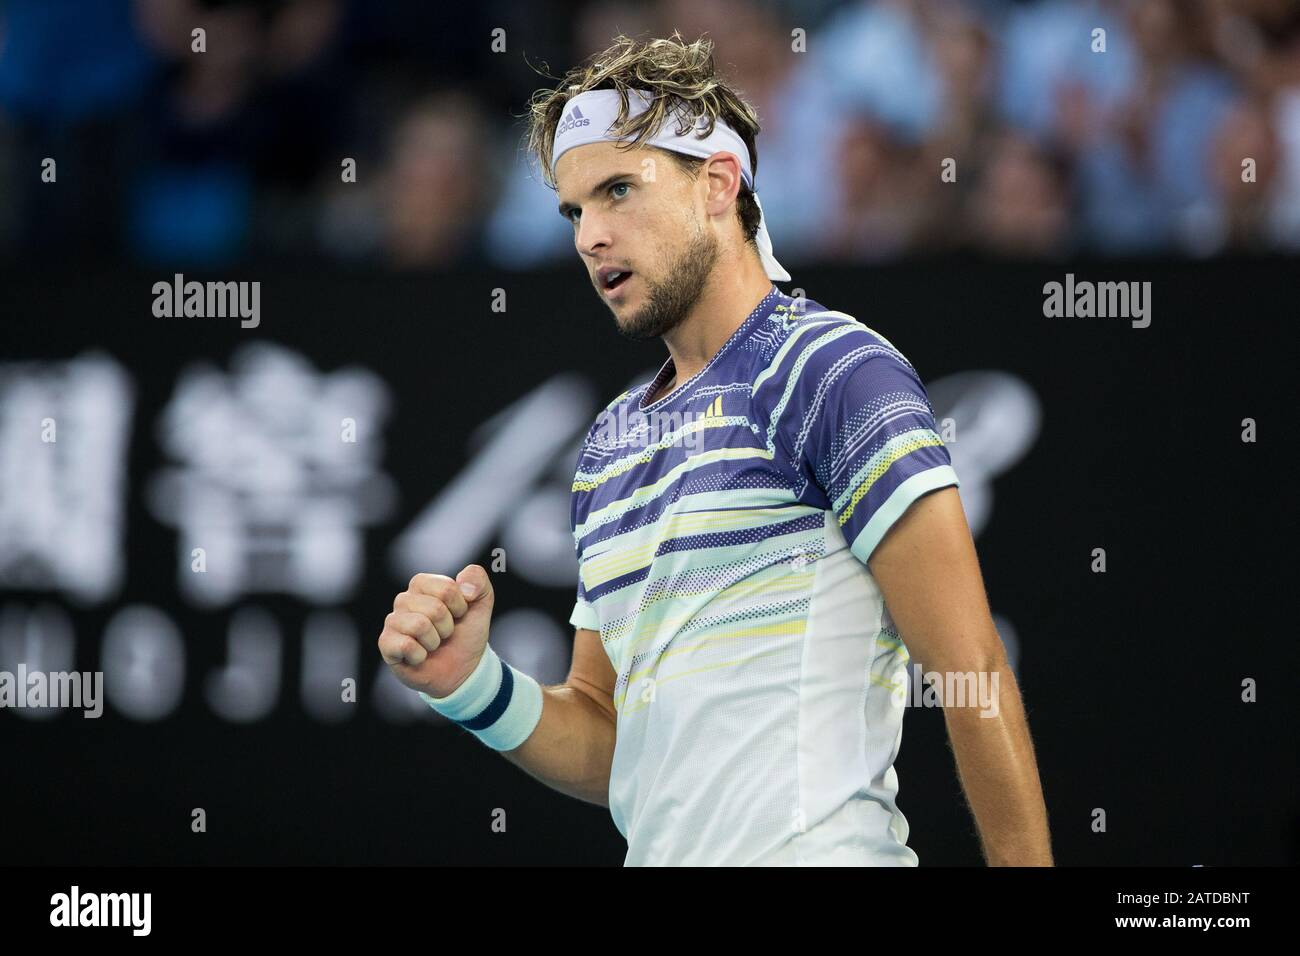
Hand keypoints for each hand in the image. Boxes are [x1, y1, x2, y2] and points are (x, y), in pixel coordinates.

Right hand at [377, 565, 494, 697]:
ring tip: (433, 644)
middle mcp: (403, 599)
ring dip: (435, 641)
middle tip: (445, 634)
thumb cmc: (466, 632)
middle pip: (435, 608)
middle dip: (448, 626)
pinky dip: (421, 656)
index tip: (459, 615)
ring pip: (420, 625)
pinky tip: (419, 656)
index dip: (460, 606)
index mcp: (423, 584)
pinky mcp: (386, 643)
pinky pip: (406, 645)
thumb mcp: (481, 602)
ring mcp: (392, 621)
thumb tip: (464, 586)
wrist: (461, 669)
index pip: (445, 588)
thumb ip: (477, 579)